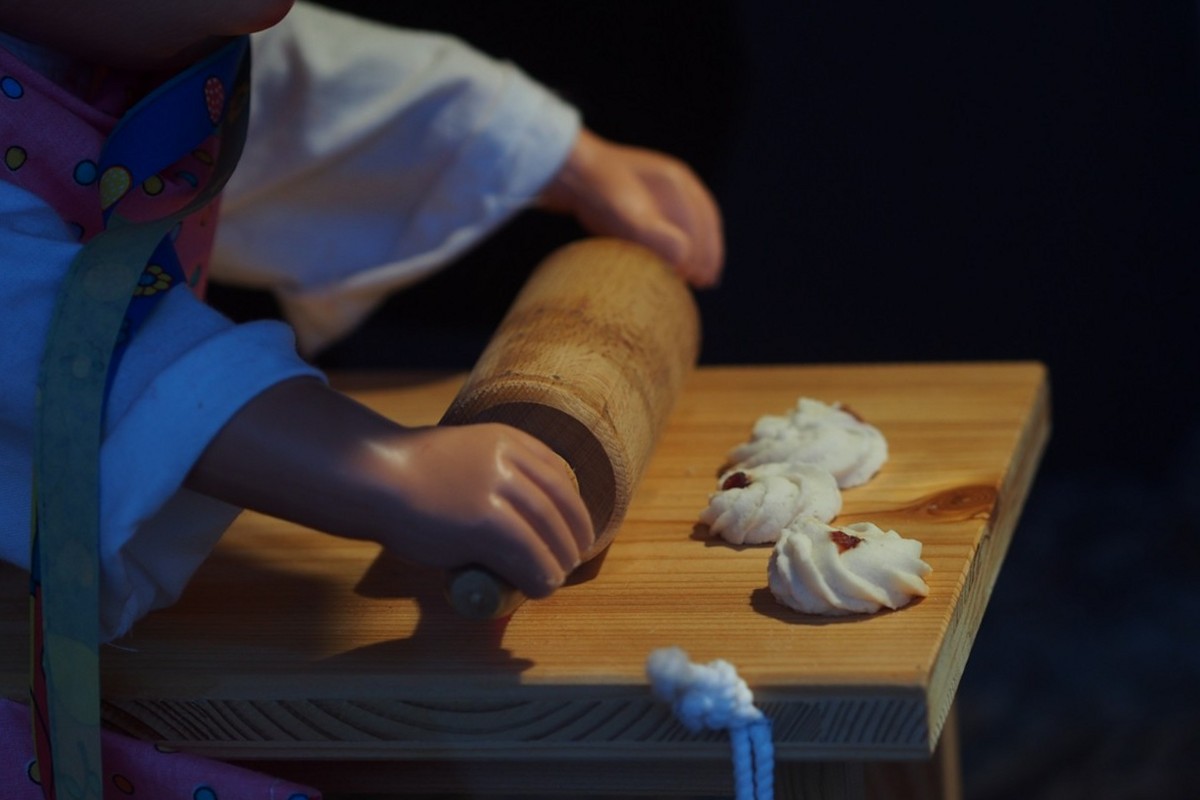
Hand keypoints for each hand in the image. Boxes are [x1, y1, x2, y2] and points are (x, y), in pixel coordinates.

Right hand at [363, 423, 593, 597]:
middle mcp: (507, 458)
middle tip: (573, 557)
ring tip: (555, 578)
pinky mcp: (484, 522)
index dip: (573, 504)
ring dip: (559, 560)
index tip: (575, 526)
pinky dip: (540, 574)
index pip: (558, 472)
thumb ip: (488, 470)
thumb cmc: (405, 471)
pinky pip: (528, 553)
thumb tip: (510, 508)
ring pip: (548, 529)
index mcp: (505, 438)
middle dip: (574, 534)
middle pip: (559, 502)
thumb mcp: (461, 453)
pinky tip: (541, 587)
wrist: (371, 476)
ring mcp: (496, 489)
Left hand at [540, 128, 723, 287]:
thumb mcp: (628, 218)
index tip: (702, 280)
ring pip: (684, 220)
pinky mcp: (633, 195)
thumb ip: (657, 238)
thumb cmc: (595, 194)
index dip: (706, 255)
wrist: (559, 170)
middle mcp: (670, 181)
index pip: (703, 223)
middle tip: (704, 281)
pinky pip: (663, 220)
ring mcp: (652, 186)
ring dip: (691, 247)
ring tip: (690, 274)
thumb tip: (684, 260)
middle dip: (704, 252)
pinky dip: (672, 240)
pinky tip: (662, 256)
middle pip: (700, 220)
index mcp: (677, 183)